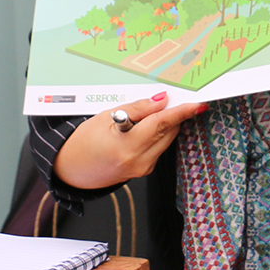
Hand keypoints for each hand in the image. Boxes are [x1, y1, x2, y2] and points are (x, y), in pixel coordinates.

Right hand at [53, 92, 206, 189]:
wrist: (72, 170)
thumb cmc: (84, 142)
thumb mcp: (106, 117)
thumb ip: (138, 109)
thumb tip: (161, 100)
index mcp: (127, 145)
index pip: (162, 124)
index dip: (181, 111)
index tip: (197, 103)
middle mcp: (138, 160)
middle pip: (168, 131)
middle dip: (172, 114)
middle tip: (170, 98)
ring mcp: (142, 168)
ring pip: (165, 139)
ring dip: (163, 124)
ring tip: (145, 115)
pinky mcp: (144, 171)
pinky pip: (158, 148)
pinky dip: (156, 135)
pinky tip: (142, 129)